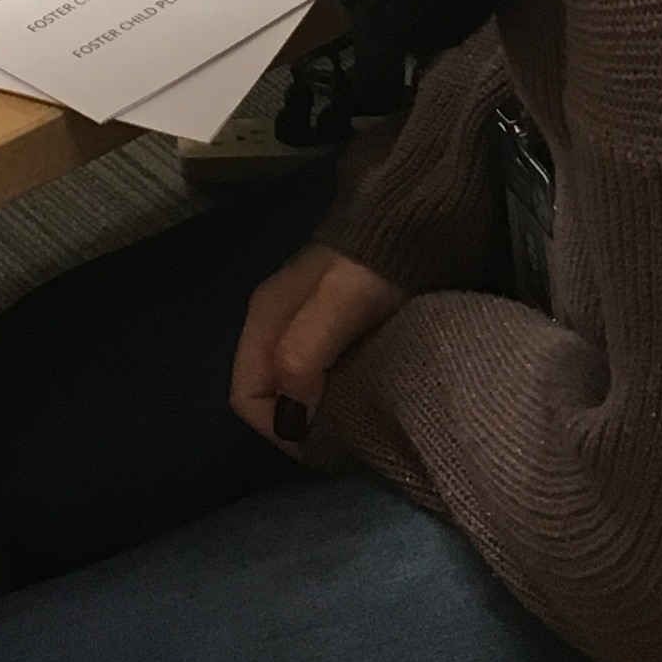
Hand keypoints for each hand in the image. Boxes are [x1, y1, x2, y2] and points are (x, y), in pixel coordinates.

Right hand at [230, 242, 407, 454]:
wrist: (416, 219)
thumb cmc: (375, 265)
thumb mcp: (339, 306)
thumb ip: (304, 353)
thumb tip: (295, 412)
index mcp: (265, 320)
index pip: (245, 396)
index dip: (278, 429)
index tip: (326, 441)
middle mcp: (276, 324)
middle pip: (270, 395)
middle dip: (301, 424)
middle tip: (348, 435)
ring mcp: (304, 324)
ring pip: (296, 387)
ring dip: (322, 409)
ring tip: (361, 418)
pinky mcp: (335, 326)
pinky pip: (321, 374)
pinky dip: (339, 392)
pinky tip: (369, 392)